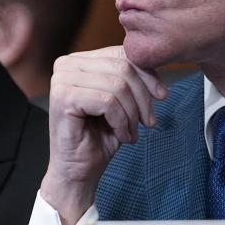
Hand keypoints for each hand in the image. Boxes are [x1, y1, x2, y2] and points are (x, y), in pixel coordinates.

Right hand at [41, 46, 167, 224]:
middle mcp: (67, 64)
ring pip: (118, 85)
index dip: (148, 74)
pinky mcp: (63, 97)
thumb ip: (131, 77)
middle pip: (123, 67)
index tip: (162, 95)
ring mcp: (62, 79)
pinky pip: (108, 101)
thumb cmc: (99, 136)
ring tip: (132, 132)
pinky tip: (121, 135)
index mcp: (80, 60)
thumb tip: (156, 60)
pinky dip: (121, 122)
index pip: (123, 53)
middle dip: (143, 97)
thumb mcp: (123, 100)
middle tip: (148, 121)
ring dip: (132, 114)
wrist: (78, 172)